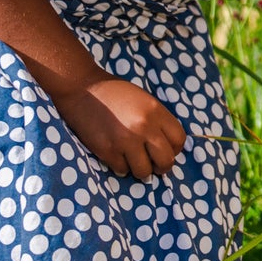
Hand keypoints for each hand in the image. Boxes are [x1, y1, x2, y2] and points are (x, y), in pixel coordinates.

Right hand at [50, 76, 187, 178]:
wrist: (81, 88)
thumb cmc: (115, 93)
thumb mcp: (145, 100)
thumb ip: (158, 121)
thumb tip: (168, 146)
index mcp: (156, 112)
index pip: (179, 140)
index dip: (175, 149)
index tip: (167, 150)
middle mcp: (144, 127)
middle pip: (166, 160)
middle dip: (161, 166)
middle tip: (153, 163)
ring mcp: (125, 141)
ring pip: (144, 172)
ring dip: (140, 169)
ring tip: (133, 160)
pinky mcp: (107, 150)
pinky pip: (122, 170)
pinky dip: (121, 166)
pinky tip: (117, 155)